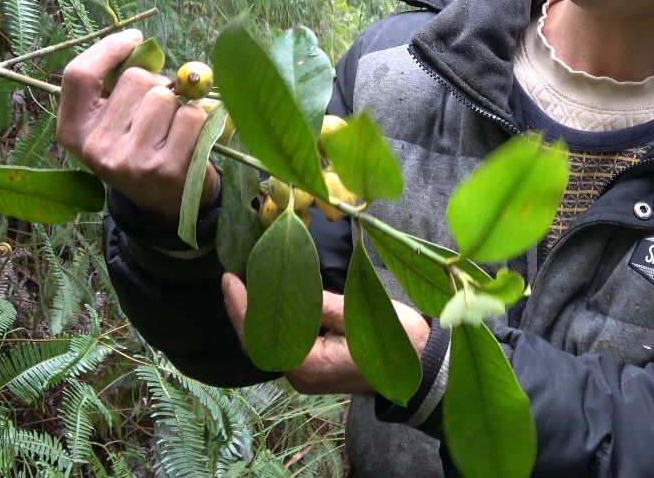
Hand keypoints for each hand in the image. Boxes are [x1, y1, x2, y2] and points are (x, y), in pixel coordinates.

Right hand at [57, 30, 217, 226]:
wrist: (167, 203)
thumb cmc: (142, 147)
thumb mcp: (115, 121)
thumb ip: (117, 85)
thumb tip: (139, 44)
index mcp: (73, 131)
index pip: (78, 75)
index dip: (108, 49)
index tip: (134, 39)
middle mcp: (95, 148)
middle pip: (134, 79)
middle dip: (155, 83)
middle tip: (159, 110)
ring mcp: (130, 160)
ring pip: (165, 95)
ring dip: (178, 103)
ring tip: (173, 127)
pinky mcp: (166, 169)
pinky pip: (192, 116)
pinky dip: (199, 119)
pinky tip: (189, 138)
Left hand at [221, 272, 430, 394]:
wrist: (423, 369)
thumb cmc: (398, 341)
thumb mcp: (361, 315)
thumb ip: (321, 304)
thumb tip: (289, 286)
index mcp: (309, 364)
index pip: (263, 334)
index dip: (242, 307)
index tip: (230, 278)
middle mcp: (300, 375)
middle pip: (259, 343)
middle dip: (242, 311)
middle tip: (231, 278)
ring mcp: (306, 376)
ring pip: (269, 346)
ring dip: (255, 318)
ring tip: (244, 287)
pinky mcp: (313, 370)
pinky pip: (282, 347)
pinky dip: (271, 326)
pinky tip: (269, 305)